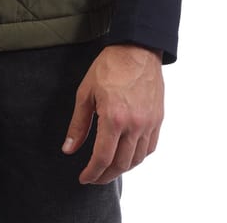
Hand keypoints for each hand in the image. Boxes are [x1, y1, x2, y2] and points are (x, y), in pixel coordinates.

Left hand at [62, 44, 163, 183]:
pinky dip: (138, 157)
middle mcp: (134, 125)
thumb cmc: (109, 66)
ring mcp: (149, 123)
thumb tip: (69, 149)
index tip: (84, 178)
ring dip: (122, 169)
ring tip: (108, 168)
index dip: (92, 173)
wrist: (137, 49)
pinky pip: (150, 148)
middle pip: (121, 164)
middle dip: (105, 175)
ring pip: (137, 160)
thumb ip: (78, 124)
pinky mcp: (158, 119)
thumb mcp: (86, 92)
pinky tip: (127, 155)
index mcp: (114, 118)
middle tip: (94, 177)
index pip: (103, 158)